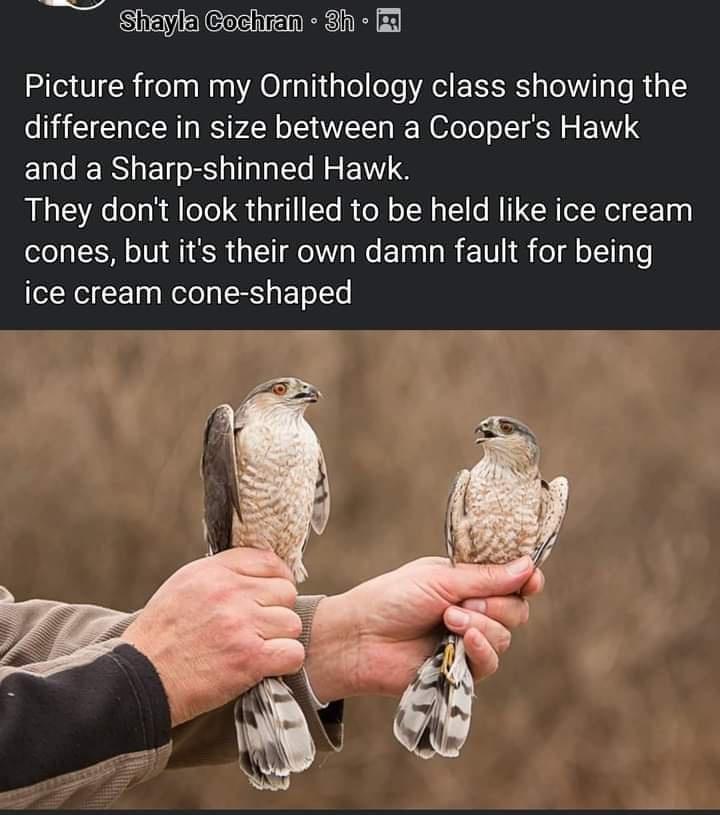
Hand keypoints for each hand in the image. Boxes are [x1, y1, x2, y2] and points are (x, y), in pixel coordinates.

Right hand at [121, 549, 303, 726]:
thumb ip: (219, 575)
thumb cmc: (159, 637)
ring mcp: (241, 624)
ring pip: (292, 623)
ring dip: (280, 639)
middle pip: (286, 592)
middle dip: (277, 611)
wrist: (140, 680)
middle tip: (259, 628)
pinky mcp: (249, 658)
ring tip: (258, 648)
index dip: (278, 578)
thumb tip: (256, 571)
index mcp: (213, 572)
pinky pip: (293, 653)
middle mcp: (229, 593)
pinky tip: (266, 666)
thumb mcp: (183, 587)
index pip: (268, 560)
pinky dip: (284, 662)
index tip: (273, 595)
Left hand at [305, 556, 541, 701]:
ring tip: (447, 619)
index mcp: (467, 581)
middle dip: (496, 604)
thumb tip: (529, 566)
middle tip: (463, 602)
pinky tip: (463, 640)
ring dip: (481, 626)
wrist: (361, 637)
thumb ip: (485, 578)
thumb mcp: (440, 579)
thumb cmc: (392, 598)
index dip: (527, 579)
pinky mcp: (462, 669)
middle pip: (516, 609)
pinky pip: (491, 662)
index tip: (531, 580)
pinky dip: (481, 649)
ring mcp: (468, 640)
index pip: (512, 580)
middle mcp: (473, 610)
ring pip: (505, 636)